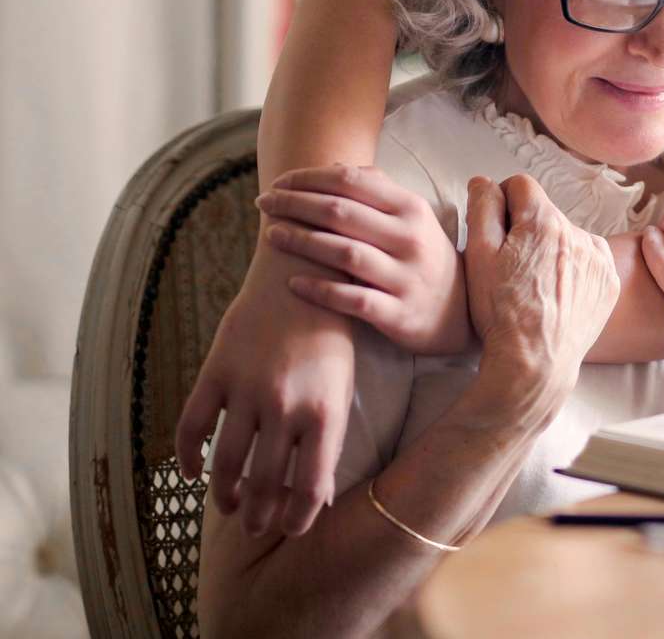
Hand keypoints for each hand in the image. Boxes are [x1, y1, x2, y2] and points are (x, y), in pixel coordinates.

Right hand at [175, 235, 355, 537]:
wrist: (302, 270)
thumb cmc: (330, 333)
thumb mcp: (341, 384)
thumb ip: (328, 438)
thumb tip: (315, 497)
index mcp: (325, 410)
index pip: (309, 487)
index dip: (297, 518)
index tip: (290, 528)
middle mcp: (285, 404)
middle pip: (264, 482)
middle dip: (259, 514)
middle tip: (255, 526)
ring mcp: (247, 388)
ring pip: (225, 464)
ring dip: (225, 494)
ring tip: (230, 505)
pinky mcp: (217, 370)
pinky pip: (191, 427)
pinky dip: (187, 458)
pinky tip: (192, 473)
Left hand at [256, 164, 468, 355]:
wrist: (460, 311)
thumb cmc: (424, 256)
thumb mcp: (413, 217)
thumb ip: (378, 190)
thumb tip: (335, 167)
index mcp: (411, 208)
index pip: (353, 182)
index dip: (310, 178)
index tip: (280, 182)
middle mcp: (409, 238)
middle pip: (342, 213)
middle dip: (295, 204)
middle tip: (263, 202)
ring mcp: (404, 277)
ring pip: (344, 253)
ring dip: (302, 241)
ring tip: (271, 235)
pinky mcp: (397, 313)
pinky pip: (352, 300)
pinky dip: (320, 290)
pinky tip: (292, 283)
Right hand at [464, 176, 619, 413]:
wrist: (535, 364)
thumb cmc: (500, 312)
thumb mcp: (478, 256)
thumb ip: (482, 208)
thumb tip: (485, 181)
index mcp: (544, 221)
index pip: (521, 186)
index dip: (502, 203)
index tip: (496, 230)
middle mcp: (578, 232)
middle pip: (545, 213)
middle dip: (527, 229)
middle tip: (512, 266)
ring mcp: (598, 257)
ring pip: (567, 235)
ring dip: (552, 248)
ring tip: (535, 285)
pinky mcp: (610, 281)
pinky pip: (589, 259)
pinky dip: (574, 269)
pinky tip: (557, 293)